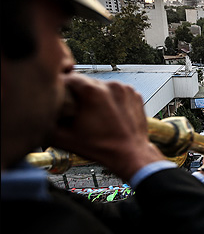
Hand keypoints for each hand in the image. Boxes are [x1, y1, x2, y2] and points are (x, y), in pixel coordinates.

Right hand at [49, 73, 164, 179]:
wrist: (131, 155)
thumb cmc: (102, 148)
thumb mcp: (66, 139)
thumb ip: (47, 124)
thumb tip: (38, 115)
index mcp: (93, 92)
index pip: (70, 78)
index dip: (63, 88)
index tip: (63, 99)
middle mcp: (111, 86)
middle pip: (87, 82)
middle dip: (80, 94)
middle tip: (79, 111)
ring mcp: (125, 90)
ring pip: (103, 86)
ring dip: (97, 96)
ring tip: (96, 115)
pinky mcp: (135, 95)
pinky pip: (117, 92)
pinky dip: (112, 100)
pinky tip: (110, 114)